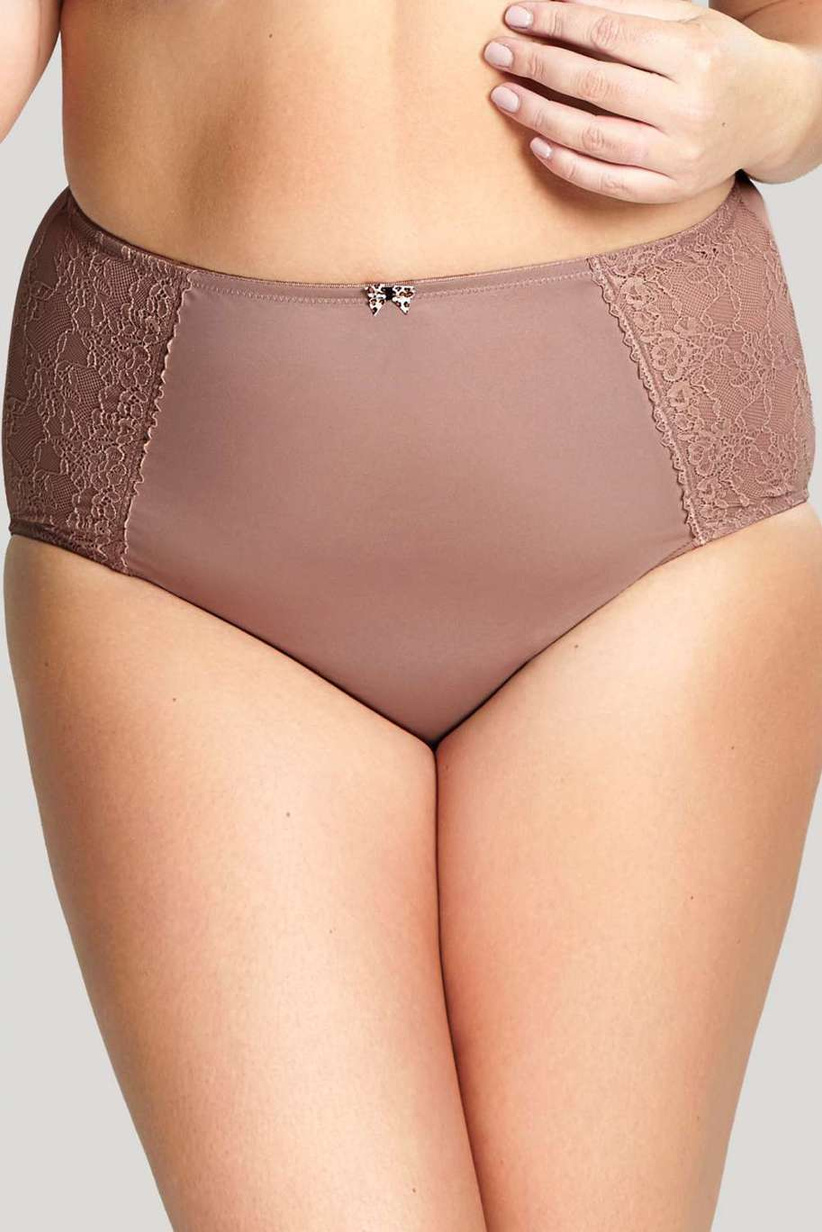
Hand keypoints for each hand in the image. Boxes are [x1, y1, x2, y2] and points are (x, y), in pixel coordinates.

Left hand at [483, 0, 817, 201]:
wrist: (768, 111)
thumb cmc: (717, 59)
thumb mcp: (686, 21)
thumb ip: (628, 11)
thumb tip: (560, 4)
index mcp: (694, 55)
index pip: (609, 34)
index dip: (556, 23)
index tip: (516, 14)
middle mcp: (687, 108)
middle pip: (594, 86)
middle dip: (538, 65)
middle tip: (498, 53)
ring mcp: (677, 156)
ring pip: (592, 137)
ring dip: (539, 115)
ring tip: (506, 96)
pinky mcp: (669, 190)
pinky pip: (605, 181)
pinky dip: (565, 163)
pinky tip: (536, 142)